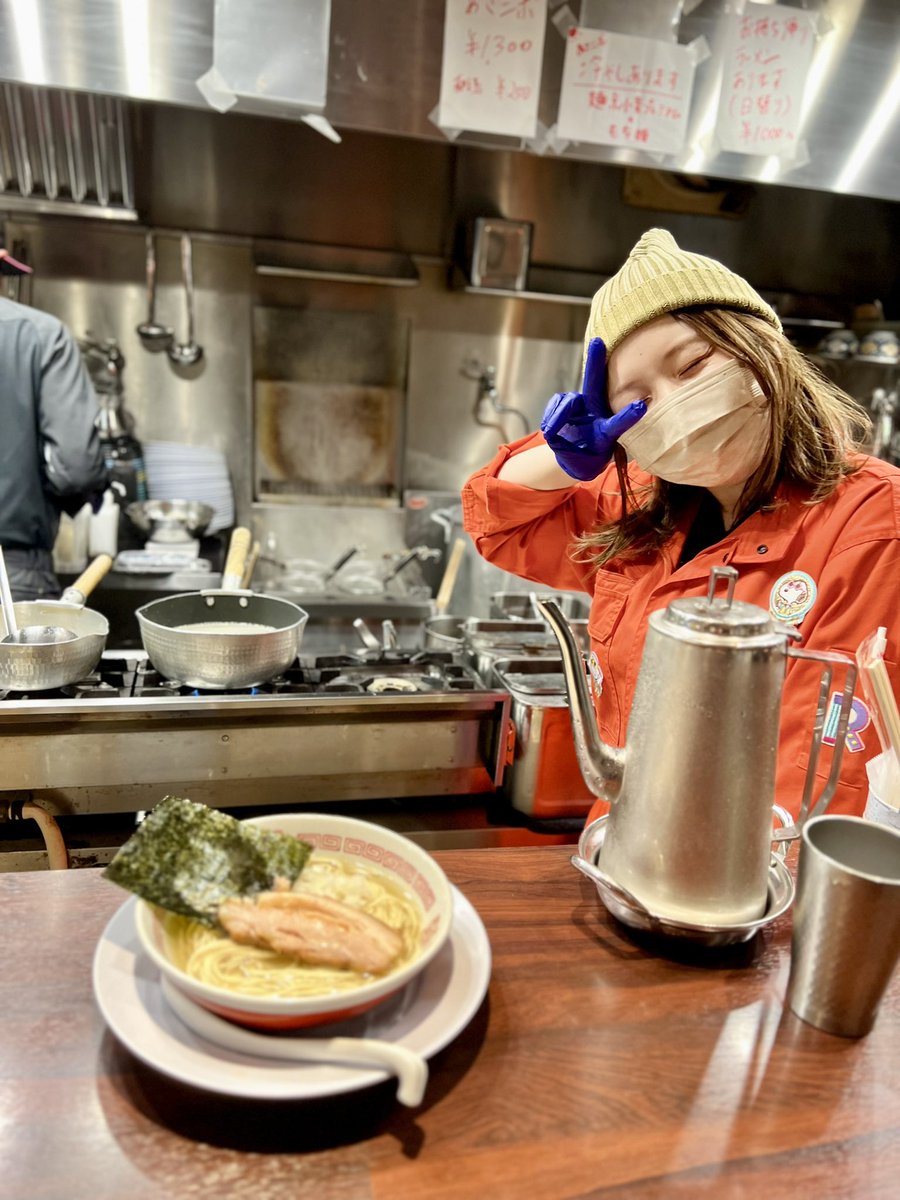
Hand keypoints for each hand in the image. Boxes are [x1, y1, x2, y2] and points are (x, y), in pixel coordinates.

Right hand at [540, 339, 645, 480]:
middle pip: (594, 383)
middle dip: (594, 361)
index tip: (641, 406)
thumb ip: (567, 448)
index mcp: (608, 427)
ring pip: (566, 401)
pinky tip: (552, 428)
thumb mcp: (583, 462)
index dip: (628, 415)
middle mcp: (596, 410)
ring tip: (554, 434)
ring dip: (557, 418)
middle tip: (597, 342)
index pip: (618, 421)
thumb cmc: (587, 458)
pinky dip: (550, 417)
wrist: (576, 456)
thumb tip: (550, 432)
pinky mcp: (564, 404)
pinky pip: (555, 404)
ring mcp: (580, 405)